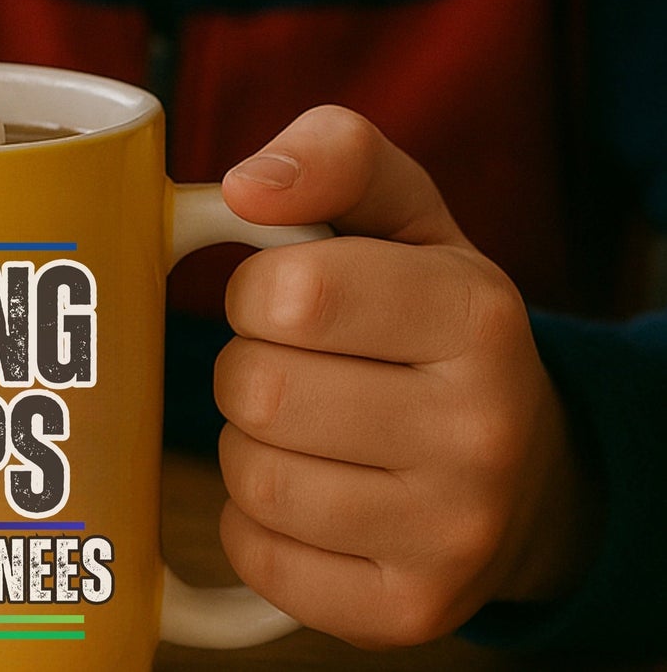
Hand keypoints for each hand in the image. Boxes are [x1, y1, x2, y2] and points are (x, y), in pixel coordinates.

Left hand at [214, 106, 595, 648]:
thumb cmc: (428, 316)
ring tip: (304, 425)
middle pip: (256, 389)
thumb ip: (332, 156)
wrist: (524, 467)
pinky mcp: (407, 611)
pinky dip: (254, 520)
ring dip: (248, 441)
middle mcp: (481, 433)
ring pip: (249, 476)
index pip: (290, 293)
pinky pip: (257, 555)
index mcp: (476, 314)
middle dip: (247, 363)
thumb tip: (243, 187)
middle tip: (293, 363)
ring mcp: (452, 536)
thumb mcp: (403, 212)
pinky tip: (309, 491)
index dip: (256, 288)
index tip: (285, 295)